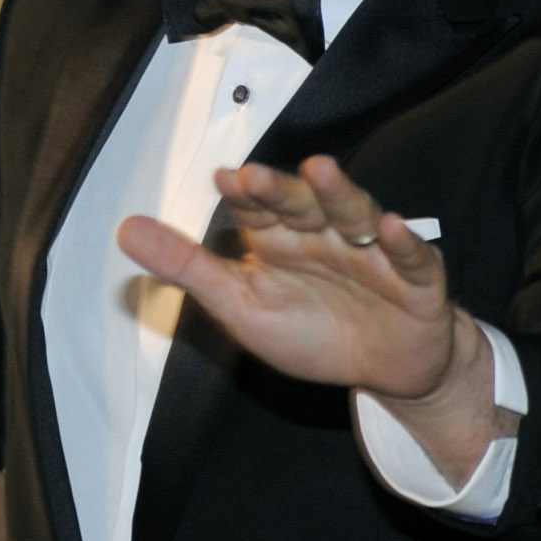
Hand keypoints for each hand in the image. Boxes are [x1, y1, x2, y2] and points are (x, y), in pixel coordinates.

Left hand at [117, 155, 508, 480]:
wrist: (386, 368)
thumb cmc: (313, 331)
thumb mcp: (241, 305)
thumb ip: (187, 267)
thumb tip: (125, 229)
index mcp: (281, 239)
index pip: (258, 209)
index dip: (244, 195)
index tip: (224, 180)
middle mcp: (325, 234)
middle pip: (303, 203)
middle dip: (280, 189)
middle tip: (254, 178)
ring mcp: (372, 252)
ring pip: (354, 215)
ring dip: (338, 194)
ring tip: (320, 172)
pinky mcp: (415, 278)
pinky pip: (410, 257)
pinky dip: (401, 242)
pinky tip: (388, 227)